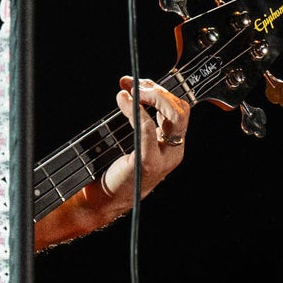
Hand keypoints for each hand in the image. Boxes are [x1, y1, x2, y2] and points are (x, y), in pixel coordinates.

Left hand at [98, 75, 190, 210]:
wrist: (102, 200)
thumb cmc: (114, 170)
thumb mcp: (131, 141)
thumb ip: (136, 118)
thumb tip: (129, 86)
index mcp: (172, 144)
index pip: (179, 109)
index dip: (160, 90)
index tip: (137, 81)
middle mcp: (173, 151)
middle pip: (181, 109)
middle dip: (158, 90)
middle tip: (133, 84)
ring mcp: (163, 158)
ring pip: (174, 116)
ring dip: (151, 97)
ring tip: (129, 91)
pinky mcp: (148, 163)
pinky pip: (147, 129)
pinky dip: (135, 110)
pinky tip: (123, 101)